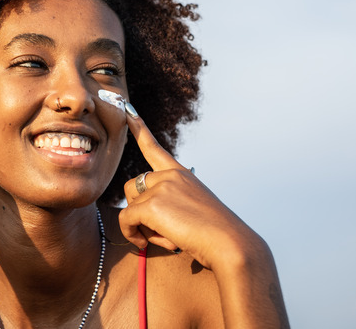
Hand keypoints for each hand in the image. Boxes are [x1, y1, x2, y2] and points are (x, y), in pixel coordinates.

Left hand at [118, 108, 266, 271]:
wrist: (230, 244)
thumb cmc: (215, 235)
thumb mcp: (194, 210)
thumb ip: (171, 204)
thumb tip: (140, 213)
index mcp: (181, 175)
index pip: (154, 148)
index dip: (139, 129)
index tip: (127, 111)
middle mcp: (170, 175)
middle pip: (132, 188)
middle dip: (138, 211)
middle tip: (160, 232)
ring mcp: (161, 187)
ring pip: (129, 206)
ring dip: (139, 226)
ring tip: (165, 238)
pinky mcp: (152, 204)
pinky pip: (126, 220)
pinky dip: (131, 235)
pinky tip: (144, 244)